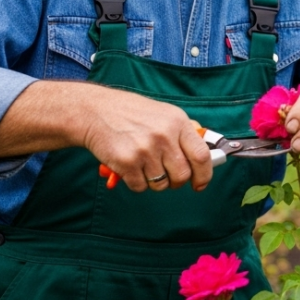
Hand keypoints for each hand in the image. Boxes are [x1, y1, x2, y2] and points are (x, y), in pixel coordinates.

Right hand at [79, 87, 211, 192]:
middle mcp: (164, 136)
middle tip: (168, 177)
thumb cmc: (132, 114)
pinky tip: (131, 167)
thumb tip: (204, 159)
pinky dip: (136, 183)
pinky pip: (140, 187)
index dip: (204, 174)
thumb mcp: (165, 115)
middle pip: (183, 174)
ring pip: (161, 184)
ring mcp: (145, 150)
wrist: (96, 111)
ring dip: (155, 182)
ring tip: (145, 166)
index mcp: (178, 122)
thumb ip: (184, 135)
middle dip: (177, 181)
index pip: (202, 156)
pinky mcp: (126, 162)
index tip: (200, 183)